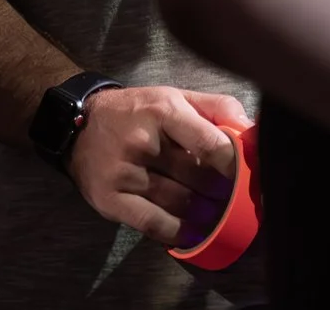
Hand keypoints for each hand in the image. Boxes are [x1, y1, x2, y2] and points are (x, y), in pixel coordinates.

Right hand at [64, 85, 249, 243]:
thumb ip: (216, 108)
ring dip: (206, 213)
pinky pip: (154, 224)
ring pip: (180, 203)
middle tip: (237, 199)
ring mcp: (125, 174)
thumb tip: (251, 130)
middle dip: (223, 192)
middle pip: (199, 178)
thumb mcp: (174, 96)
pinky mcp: (111, 200)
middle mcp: (143, 142)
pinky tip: (193, 232)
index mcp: (163, 111)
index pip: (212, 145)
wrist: (78, 124)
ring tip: (218, 214)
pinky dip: (178, 232)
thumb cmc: (137, 111)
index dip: (236, 166)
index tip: (249, 176)